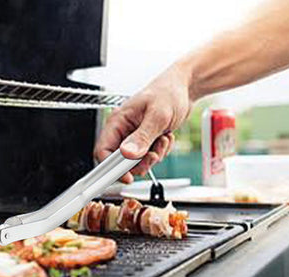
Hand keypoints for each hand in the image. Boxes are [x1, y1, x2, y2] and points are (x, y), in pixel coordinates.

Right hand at [94, 62, 192, 182]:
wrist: (185, 88)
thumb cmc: (169, 92)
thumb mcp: (157, 115)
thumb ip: (142, 137)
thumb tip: (128, 154)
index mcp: (117, 121)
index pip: (103, 151)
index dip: (112, 168)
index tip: (128, 177)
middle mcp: (123, 131)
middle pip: (121, 162)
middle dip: (140, 162)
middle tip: (154, 154)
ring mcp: (134, 137)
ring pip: (137, 162)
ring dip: (153, 156)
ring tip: (162, 139)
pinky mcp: (145, 141)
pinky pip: (148, 158)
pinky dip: (160, 152)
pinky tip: (165, 137)